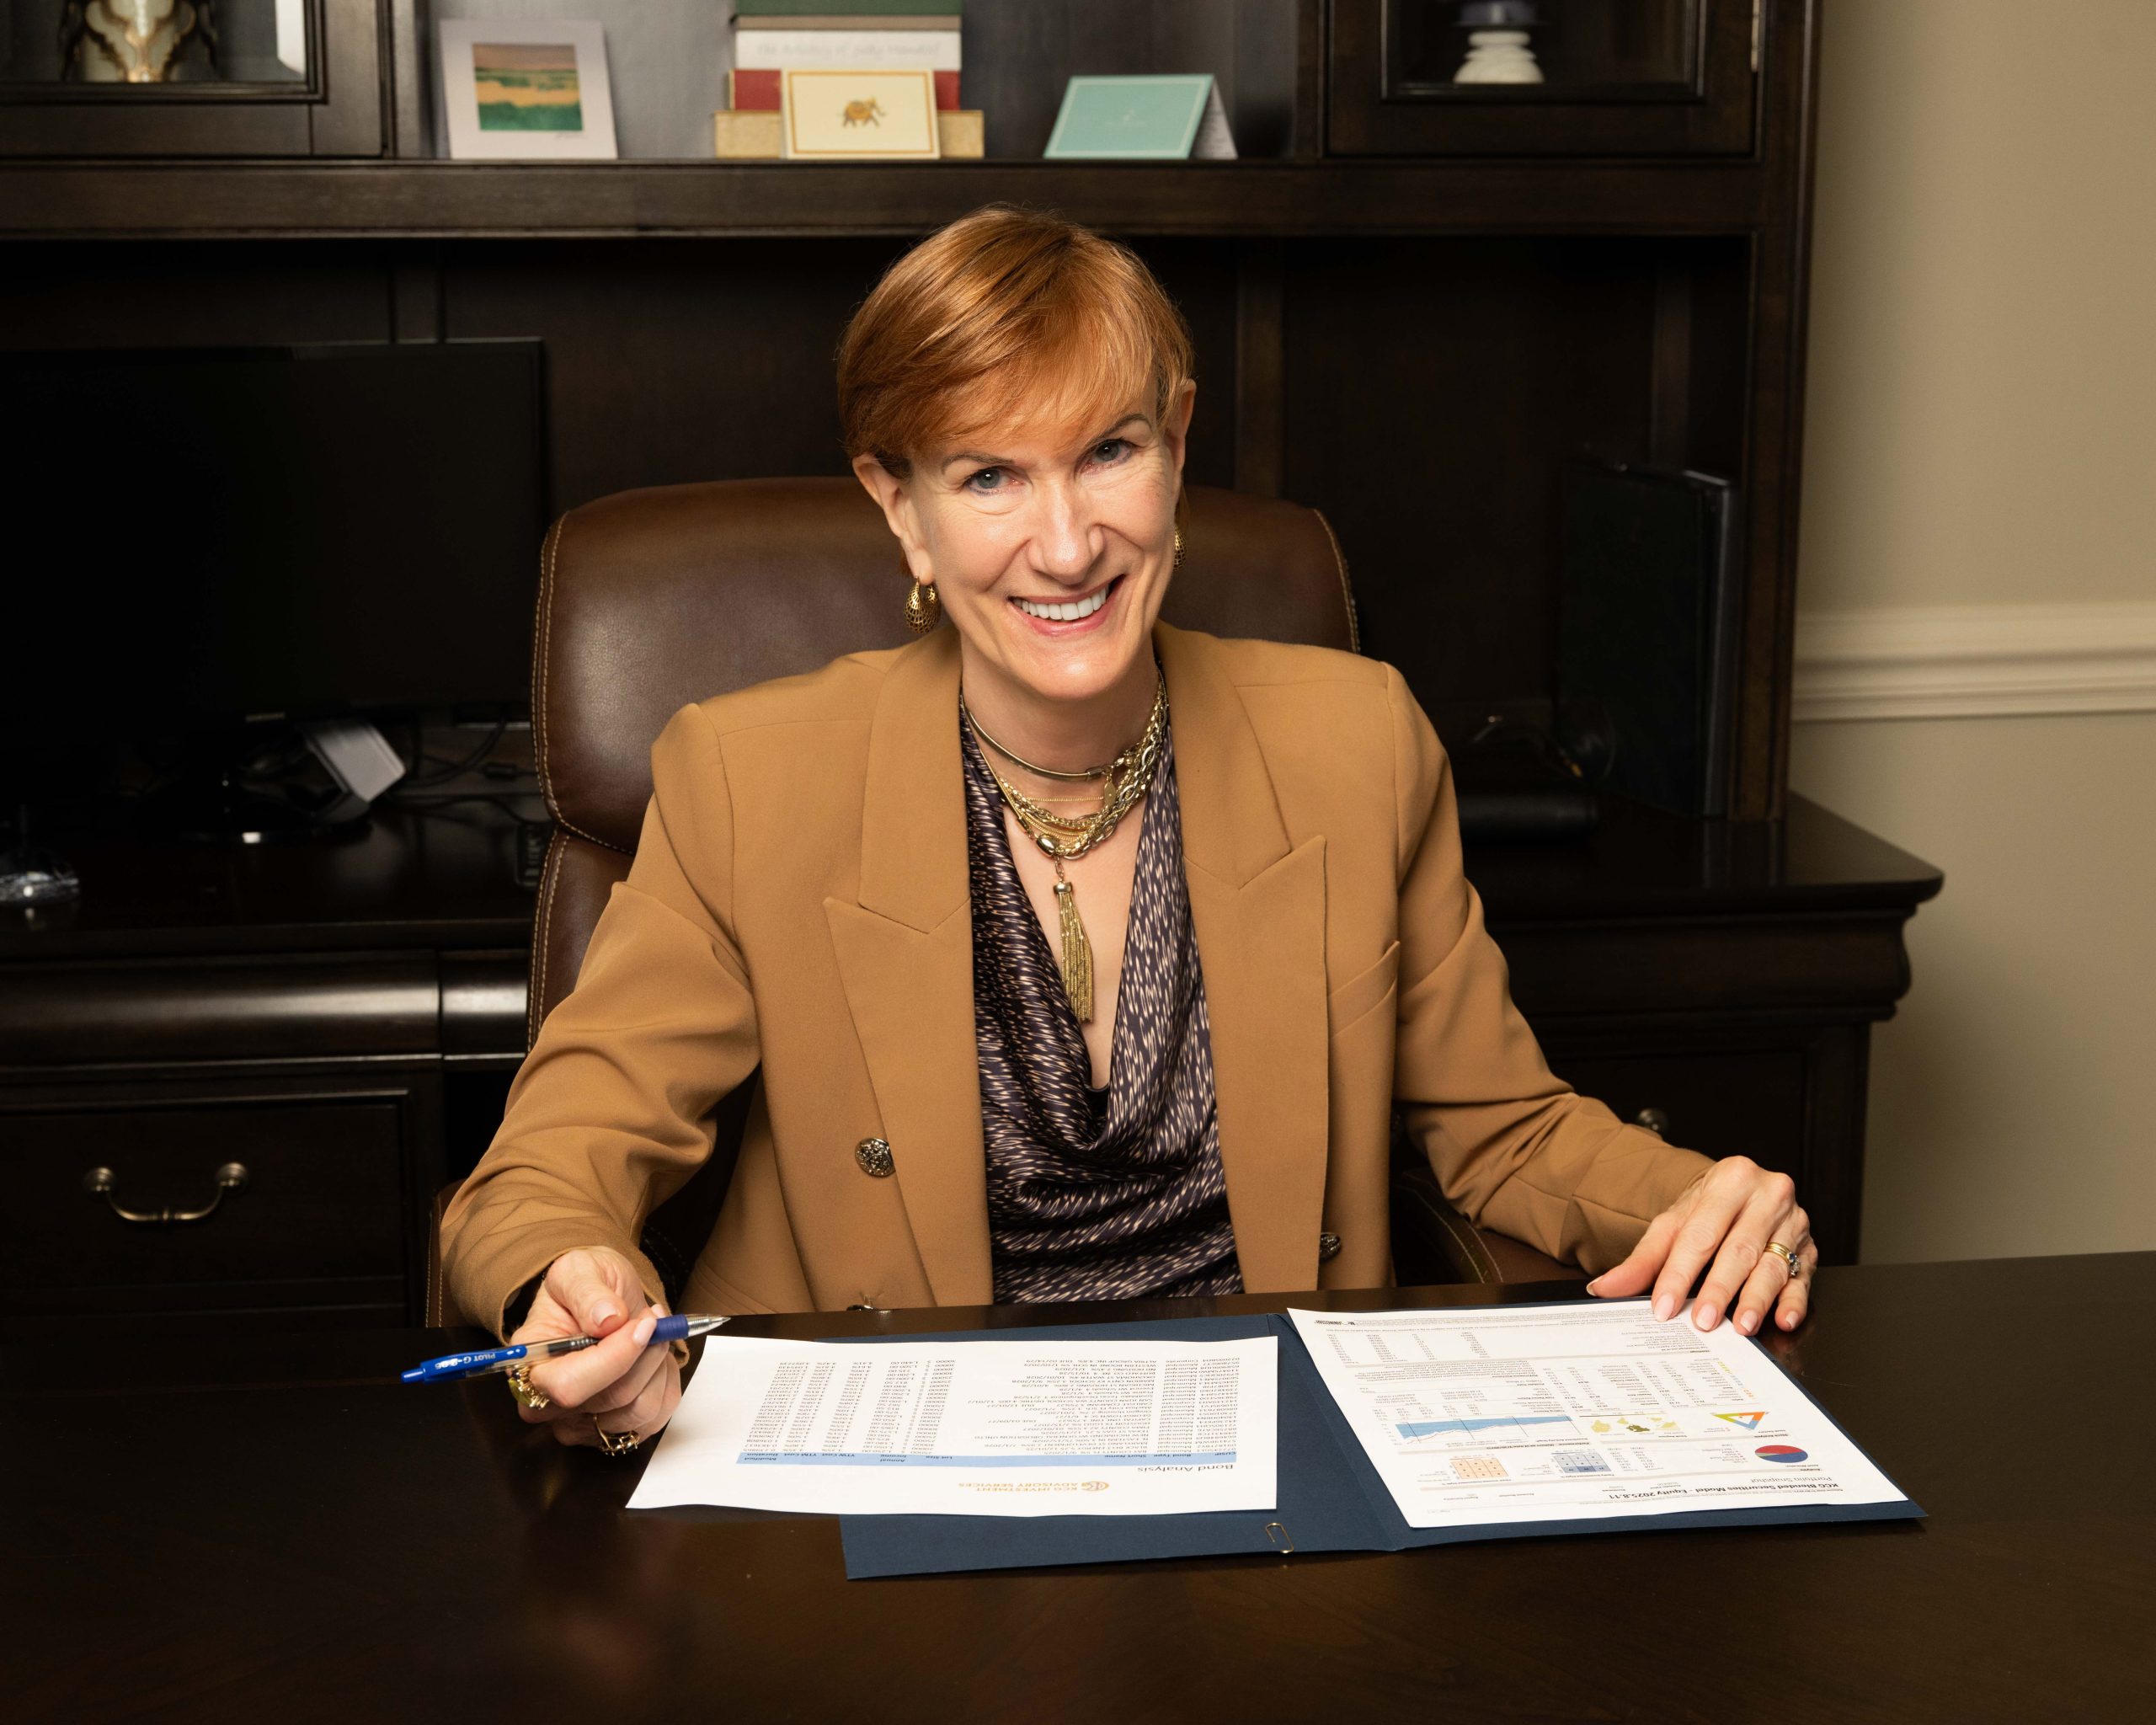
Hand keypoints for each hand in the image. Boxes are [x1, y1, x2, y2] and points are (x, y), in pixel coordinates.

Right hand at [507, 1246, 681, 1449]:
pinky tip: (652, 1358)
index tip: (643, 1324)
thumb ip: (587, 1291)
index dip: (614, 1357)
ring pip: (638, 1410)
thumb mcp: (579, 1269)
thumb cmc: (585, 1288)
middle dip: (644, 1354)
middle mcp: (549, 1405)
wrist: (604, 1303)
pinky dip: (664, 1382)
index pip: (568, 1386)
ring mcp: (581, 1423)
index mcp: (530, 1365)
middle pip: (611, 1399)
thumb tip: (606, 1318)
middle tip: (653, 1319)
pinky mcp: (613, 1431)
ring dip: (657, 1365)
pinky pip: (656, 1417)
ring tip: (652, 1334)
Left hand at [1584, 1156, 1815, 1335]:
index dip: (1680, 1273)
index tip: (1664, 1306)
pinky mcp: (1810, 1249)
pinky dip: (1794, 1301)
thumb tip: (1605, 1288)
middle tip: (1704, 1321)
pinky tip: (1783, 1319)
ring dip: (1756, 1299)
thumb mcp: (1673, 1224)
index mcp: (1730, 1179)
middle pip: (1739, 1249)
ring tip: (1742, 1325)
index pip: (1700, 1233)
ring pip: (1773, 1265)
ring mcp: (1793, 1222)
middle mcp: (1767, 1195)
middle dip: (1720, 1289)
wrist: (1741, 1192)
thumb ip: (1643, 1259)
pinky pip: (1804, 1278)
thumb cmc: (1707, 1210)